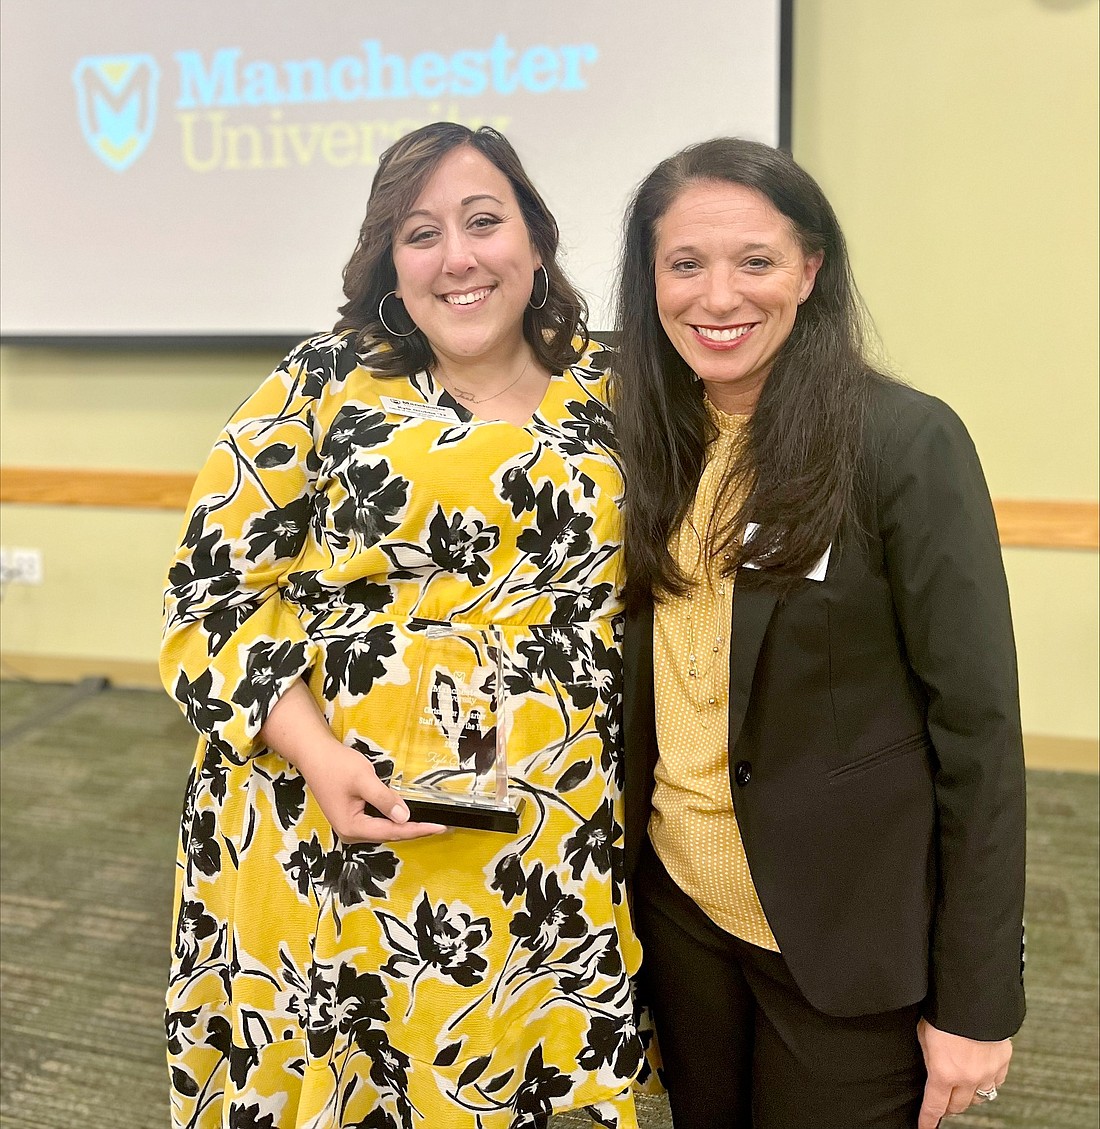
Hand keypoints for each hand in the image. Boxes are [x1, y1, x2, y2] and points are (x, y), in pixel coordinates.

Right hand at [258, 679, 444, 842]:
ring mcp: (349, 826)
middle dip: (414, 830)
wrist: (314, 754)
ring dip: (405, 826)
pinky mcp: (351, 817)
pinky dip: (393, 820)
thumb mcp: (364, 779)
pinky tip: (406, 816)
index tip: (439, 827)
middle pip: (389, 834)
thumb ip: (384, 799)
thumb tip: (404, 817)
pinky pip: (377, 822)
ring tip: (428, 823)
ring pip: (384, 830)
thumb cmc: (336, 765)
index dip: (418, 829)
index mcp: (352, 827)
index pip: (393, 831)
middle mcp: (350, 832)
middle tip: (439, 826)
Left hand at [917, 1018, 1011, 1126]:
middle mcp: (968, 1078)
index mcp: (944, 1073)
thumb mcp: (924, 1035)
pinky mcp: (1002, 1062)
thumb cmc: (943, 1011)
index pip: (935, 1106)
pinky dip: (987, 1082)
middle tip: (942, 1102)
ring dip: (968, 1096)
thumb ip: (929, 1056)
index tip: (924, 1126)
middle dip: (948, 1106)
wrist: (973, 997)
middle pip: (958, 1106)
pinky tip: (981, 1076)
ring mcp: (988, 1072)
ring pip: (979, 1098)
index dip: (928, 1119)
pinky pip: (996, 1082)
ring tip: (961, 1089)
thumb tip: (932, 1067)